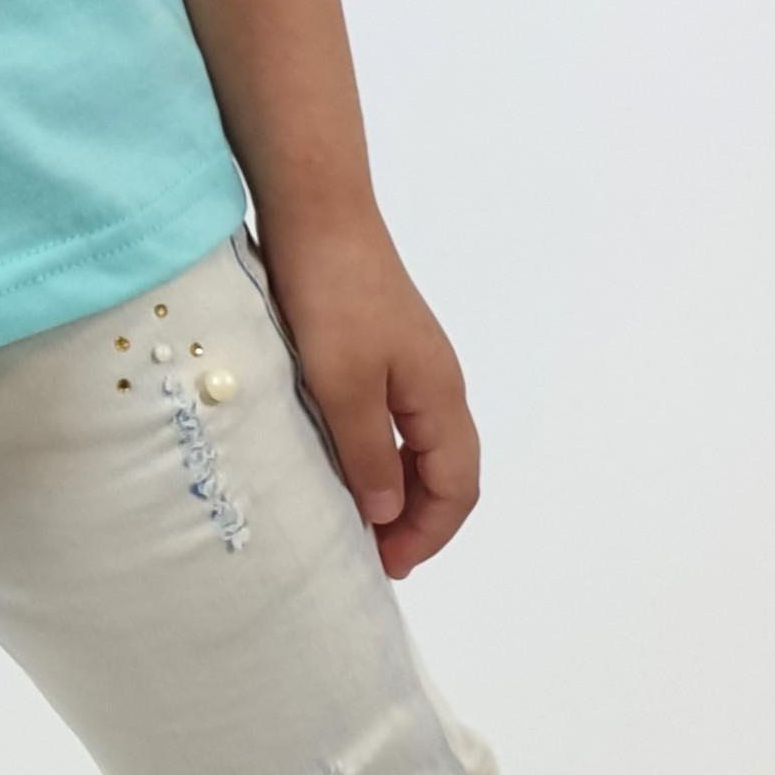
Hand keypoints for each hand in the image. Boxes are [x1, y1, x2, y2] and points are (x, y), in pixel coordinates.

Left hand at [252, 204, 480, 579]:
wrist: (316, 209)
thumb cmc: (332, 297)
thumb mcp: (344, 387)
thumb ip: (369, 455)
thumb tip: (388, 515)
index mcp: (439, 395)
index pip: (458, 487)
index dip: (427, 535)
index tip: (383, 565)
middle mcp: (434, 379)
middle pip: (444, 468)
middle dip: (414, 518)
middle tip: (366, 550)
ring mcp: (406, 356)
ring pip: (415, 440)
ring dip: (391, 482)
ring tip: (349, 512)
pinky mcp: (376, 339)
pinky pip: (389, 412)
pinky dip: (373, 446)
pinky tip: (334, 451)